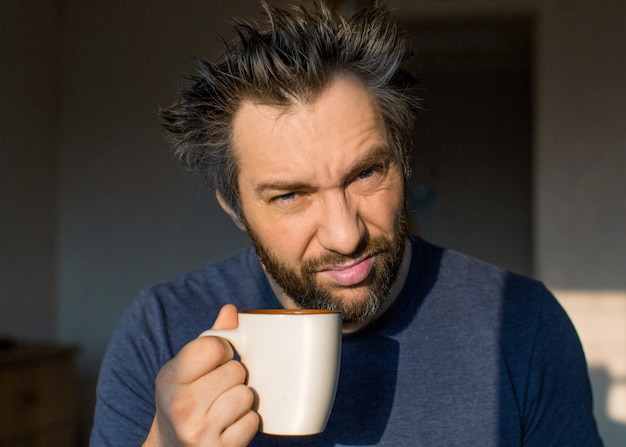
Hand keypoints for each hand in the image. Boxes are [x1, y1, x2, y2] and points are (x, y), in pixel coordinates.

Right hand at [143, 304, 258, 445]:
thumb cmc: (184, 402)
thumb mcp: (185, 370)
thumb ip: (209, 340)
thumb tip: (231, 310)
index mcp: (170, 378)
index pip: (212, 346)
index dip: (222, 350)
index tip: (216, 361)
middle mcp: (181, 405)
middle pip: (236, 370)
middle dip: (234, 377)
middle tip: (218, 389)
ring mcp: (199, 431)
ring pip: (246, 395)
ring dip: (242, 400)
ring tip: (224, 407)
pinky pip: (253, 422)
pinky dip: (246, 422)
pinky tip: (229, 426)